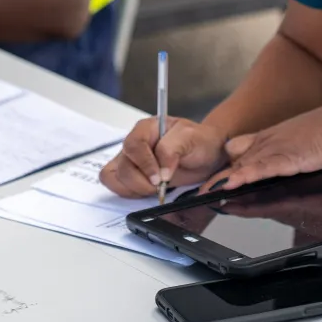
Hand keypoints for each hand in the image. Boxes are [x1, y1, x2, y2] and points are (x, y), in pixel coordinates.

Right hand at [100, 116, 228, 197]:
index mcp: (146, 128)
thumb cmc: (198, 141)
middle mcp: (134, 143)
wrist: (206, 154)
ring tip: (156, 187)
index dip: (144, 163)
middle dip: (142, 181)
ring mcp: (130, 160)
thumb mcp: (190, 138)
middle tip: (161, 185)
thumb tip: (161, 172)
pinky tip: (147, 191)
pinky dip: (129, 193)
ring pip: (115, 177)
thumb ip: (172, 150)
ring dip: (135, 188)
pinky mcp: (130, 175)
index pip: (134, 145)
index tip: (160, 178)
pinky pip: (116, 185)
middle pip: (123, 165)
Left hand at [204, 105, 321, 192]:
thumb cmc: (321, 133)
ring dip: (222, 179)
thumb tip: (270, 166)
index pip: (235, 151)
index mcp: (266, 138)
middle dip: (216, 177)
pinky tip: (231, 183)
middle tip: (198, 192)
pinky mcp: (285, 158)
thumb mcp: (294, 141)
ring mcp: (273, 149)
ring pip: (242, 165)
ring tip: (205, 192)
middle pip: (233, 161)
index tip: (212, 179)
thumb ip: (279, 152)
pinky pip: (260, 168)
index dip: (223, 165)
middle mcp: (265, 143)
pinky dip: (244, 176)